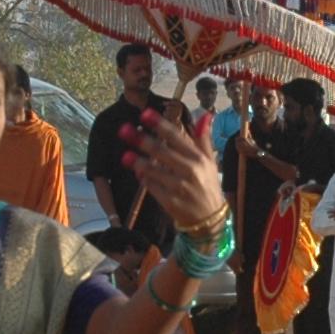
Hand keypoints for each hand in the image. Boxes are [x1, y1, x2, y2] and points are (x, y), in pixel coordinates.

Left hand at [122, 104, 223, 229]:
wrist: (210, 219)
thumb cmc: (207, 186)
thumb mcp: (210, 161)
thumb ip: (204, 138)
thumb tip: (205, 114)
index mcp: (198, 158)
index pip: (176, 137)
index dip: (160, 125)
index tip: (144, 114)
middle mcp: (189, 170)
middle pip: (161, 152)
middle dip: (141, 140)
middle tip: (123, 130)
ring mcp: (179, 187)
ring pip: (154, 170)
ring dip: (138, 162)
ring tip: (125, 155)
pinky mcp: (170, 202)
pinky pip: (152, 187)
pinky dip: (144, 179)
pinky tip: (138, 173)